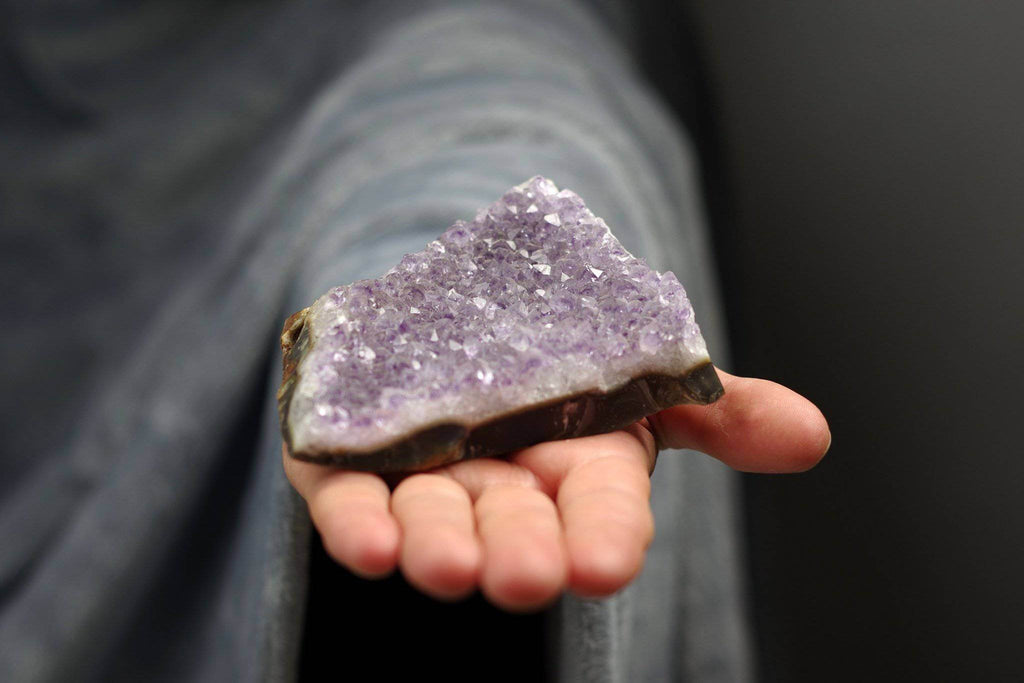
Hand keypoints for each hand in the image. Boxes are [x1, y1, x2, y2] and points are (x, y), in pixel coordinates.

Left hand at [283, 368, 829, 610]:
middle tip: (524, 576)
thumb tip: (813, 436)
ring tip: (442, 566)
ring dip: (437, 545)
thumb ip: (717, 407)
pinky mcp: (352, 466)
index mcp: (578, 469)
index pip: (601, 510)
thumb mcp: (642, 374)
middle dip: (521, 552)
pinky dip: (358, 524)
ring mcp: (426, 478)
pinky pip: (350, 500)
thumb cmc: (556, 362)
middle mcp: (504, 487)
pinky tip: (366, 545)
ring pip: (433, 520)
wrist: (454, 316)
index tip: (606, 563)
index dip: (604, 536)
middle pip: (515, 525)